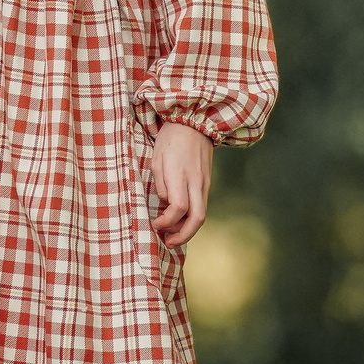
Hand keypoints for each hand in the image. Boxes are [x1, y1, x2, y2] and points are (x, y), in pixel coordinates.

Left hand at [148, 121, 212, 247]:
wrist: (195, 122)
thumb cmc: (171, 138)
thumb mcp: (157, 159)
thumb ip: (160, 184)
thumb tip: (165, 204)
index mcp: (180, 175)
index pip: (178, 207)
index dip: (167, 221)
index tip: (155, 223)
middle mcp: (196, 182)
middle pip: (196, 218)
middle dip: (183, 235)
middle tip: (168, 242)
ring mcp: (204, 183)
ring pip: (202, 214)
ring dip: (188, 229)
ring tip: (173, 235)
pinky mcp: (207, 182)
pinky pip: (202, 205)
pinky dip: (191, 218)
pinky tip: (180, 220)